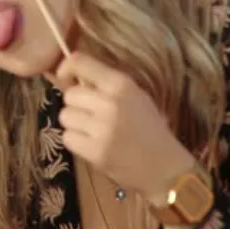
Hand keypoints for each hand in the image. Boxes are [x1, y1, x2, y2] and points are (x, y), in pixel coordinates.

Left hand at [54, 52, 195, 197]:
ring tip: (92, 131)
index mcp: (121, 84)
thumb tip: (69, 77)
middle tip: (90, 114)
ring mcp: (102, 128)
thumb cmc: (148, 128)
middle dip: (75, 104)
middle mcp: (110, 103)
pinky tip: (91, 144)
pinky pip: (67, 138)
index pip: (79, 62)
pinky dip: (75, 142)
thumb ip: (105, 84)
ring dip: (74, 124)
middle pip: (69, 95)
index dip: (66, 69)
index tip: (67, 79)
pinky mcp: (96, 151)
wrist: (164, 166)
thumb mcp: (134, 95)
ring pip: (65, 116)